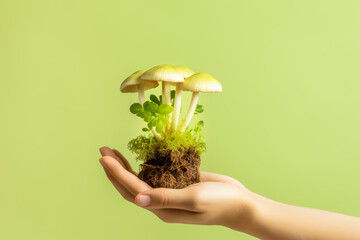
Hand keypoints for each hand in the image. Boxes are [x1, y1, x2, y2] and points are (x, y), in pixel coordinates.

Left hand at [99, 147, 254, 230]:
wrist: (240, 202)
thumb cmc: (220, 202)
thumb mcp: (194, 199)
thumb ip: (167, 198)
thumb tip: (138, 199)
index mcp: (162, 208)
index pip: (132, 190)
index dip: (117, 174)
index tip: (104, 158)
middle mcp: (162, 201)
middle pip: (131, 186)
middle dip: (115, 169)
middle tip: (102, 151)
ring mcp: (169, 192)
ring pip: (141, 179)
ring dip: (126, 166)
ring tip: (113, 152)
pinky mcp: (178, 183)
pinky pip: (156, 173)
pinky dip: (145, 164)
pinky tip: (140, 154)